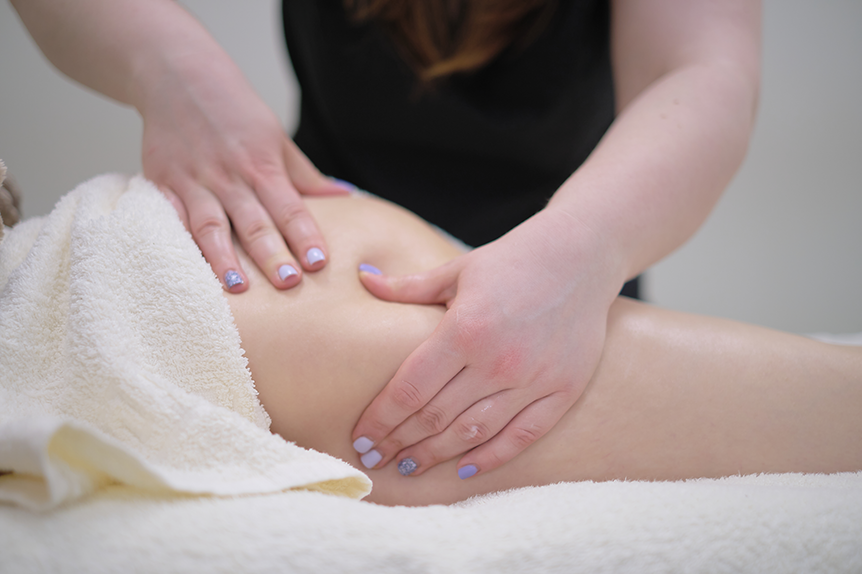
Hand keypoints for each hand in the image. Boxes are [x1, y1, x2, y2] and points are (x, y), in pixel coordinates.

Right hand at [139, 53, 351, 291]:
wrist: (177, 74)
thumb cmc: (235, 111)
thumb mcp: (276, 137)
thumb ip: (306, 175)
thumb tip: (348, 197)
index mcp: (262, 165)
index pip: (289, 207)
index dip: (304, 235)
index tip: (318, 262)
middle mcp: (230, 176)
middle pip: (254, 222)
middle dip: (272, 255)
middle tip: (288, 284)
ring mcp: (194, 181)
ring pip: (211, 226)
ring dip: (224, 258)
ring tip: (238, 288)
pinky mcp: (162, 183)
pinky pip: (171, 219)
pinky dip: (179, 244)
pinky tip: (187, 269)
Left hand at [352, 208, 623, 478]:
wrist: (582, 255)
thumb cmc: (513, 260)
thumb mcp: (458, 269)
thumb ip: (410, 287)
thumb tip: (364, 280)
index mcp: (465, 330)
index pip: (410, 390)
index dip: (381, 420)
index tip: (360, 438)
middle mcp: (497, 361)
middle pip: (435, 418)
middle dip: (398, 443)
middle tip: (374, 459)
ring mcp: (533, 379)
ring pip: (473, 433)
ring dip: (435, 456)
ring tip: (407, 468)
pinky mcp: (563, 389)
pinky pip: (523, 435)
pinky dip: (493, 457)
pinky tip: (464, 469)